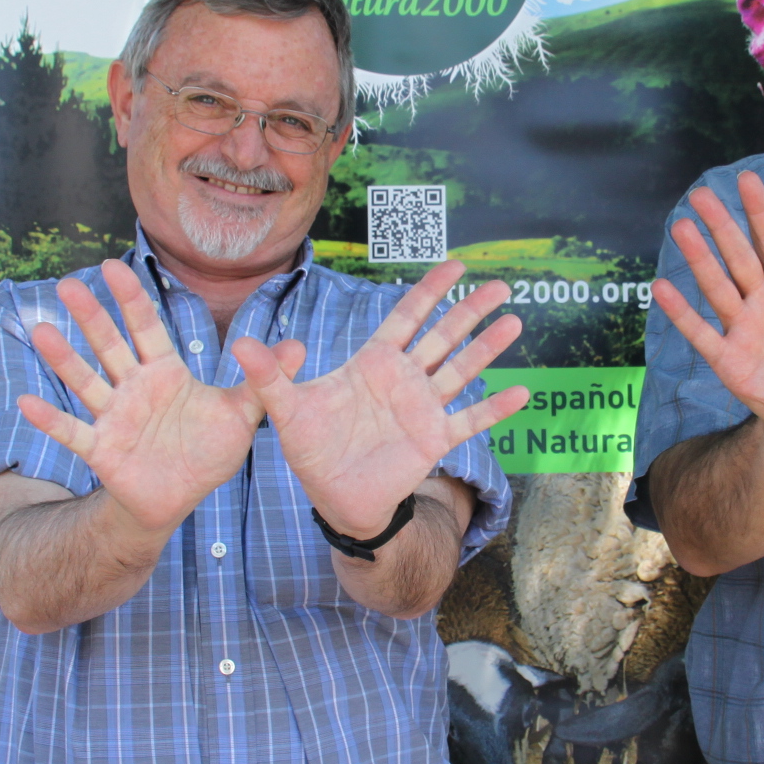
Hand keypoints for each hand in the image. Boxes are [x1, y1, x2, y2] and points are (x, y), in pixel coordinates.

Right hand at [15, 261, 294, 535]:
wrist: (180, 498)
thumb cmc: (207, 450)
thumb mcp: (241, 415)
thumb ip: (262, 380)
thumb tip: (299, 346)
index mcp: (165, 373)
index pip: (146, 327)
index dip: (131, 298)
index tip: (113, 266)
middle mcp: (134, 388)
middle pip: (110, 346)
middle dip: (91, 316)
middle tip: (68, 284)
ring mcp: (114, 417)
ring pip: (86, 382)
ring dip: (64, 359)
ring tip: (41, 332)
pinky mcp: (102, 450)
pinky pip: (73, 432)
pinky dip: (50, 419)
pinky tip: (27, 402)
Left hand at [234, 260, 528, 538]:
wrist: (335, 499)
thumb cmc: (312, 450)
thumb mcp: (286, 410)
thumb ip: (269, 376)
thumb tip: (241, 343)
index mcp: (372, 363)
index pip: (405, 317)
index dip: (429, 291)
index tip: (455, 264)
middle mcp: (404, 380)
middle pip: (443, 336)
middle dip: (471, 310)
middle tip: (501, 283)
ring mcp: (422, 408)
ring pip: (461, 370)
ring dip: (488, 347)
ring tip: (514, 321)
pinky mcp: (434, 440)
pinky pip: (470, 421)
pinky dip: (495, 409)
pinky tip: (522, 393)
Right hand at [651, 169, 763, 445]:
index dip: (760, 211)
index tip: (746, 179)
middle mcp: (762, 303)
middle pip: (738, 257)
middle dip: (721, 225)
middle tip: (702, 193)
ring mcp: (743, 330)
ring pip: (718, 287)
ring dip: (699, 258)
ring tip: (682, 227)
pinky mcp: (730, 361)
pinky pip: (702, 333)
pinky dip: (682, 313)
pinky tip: (662, 288)